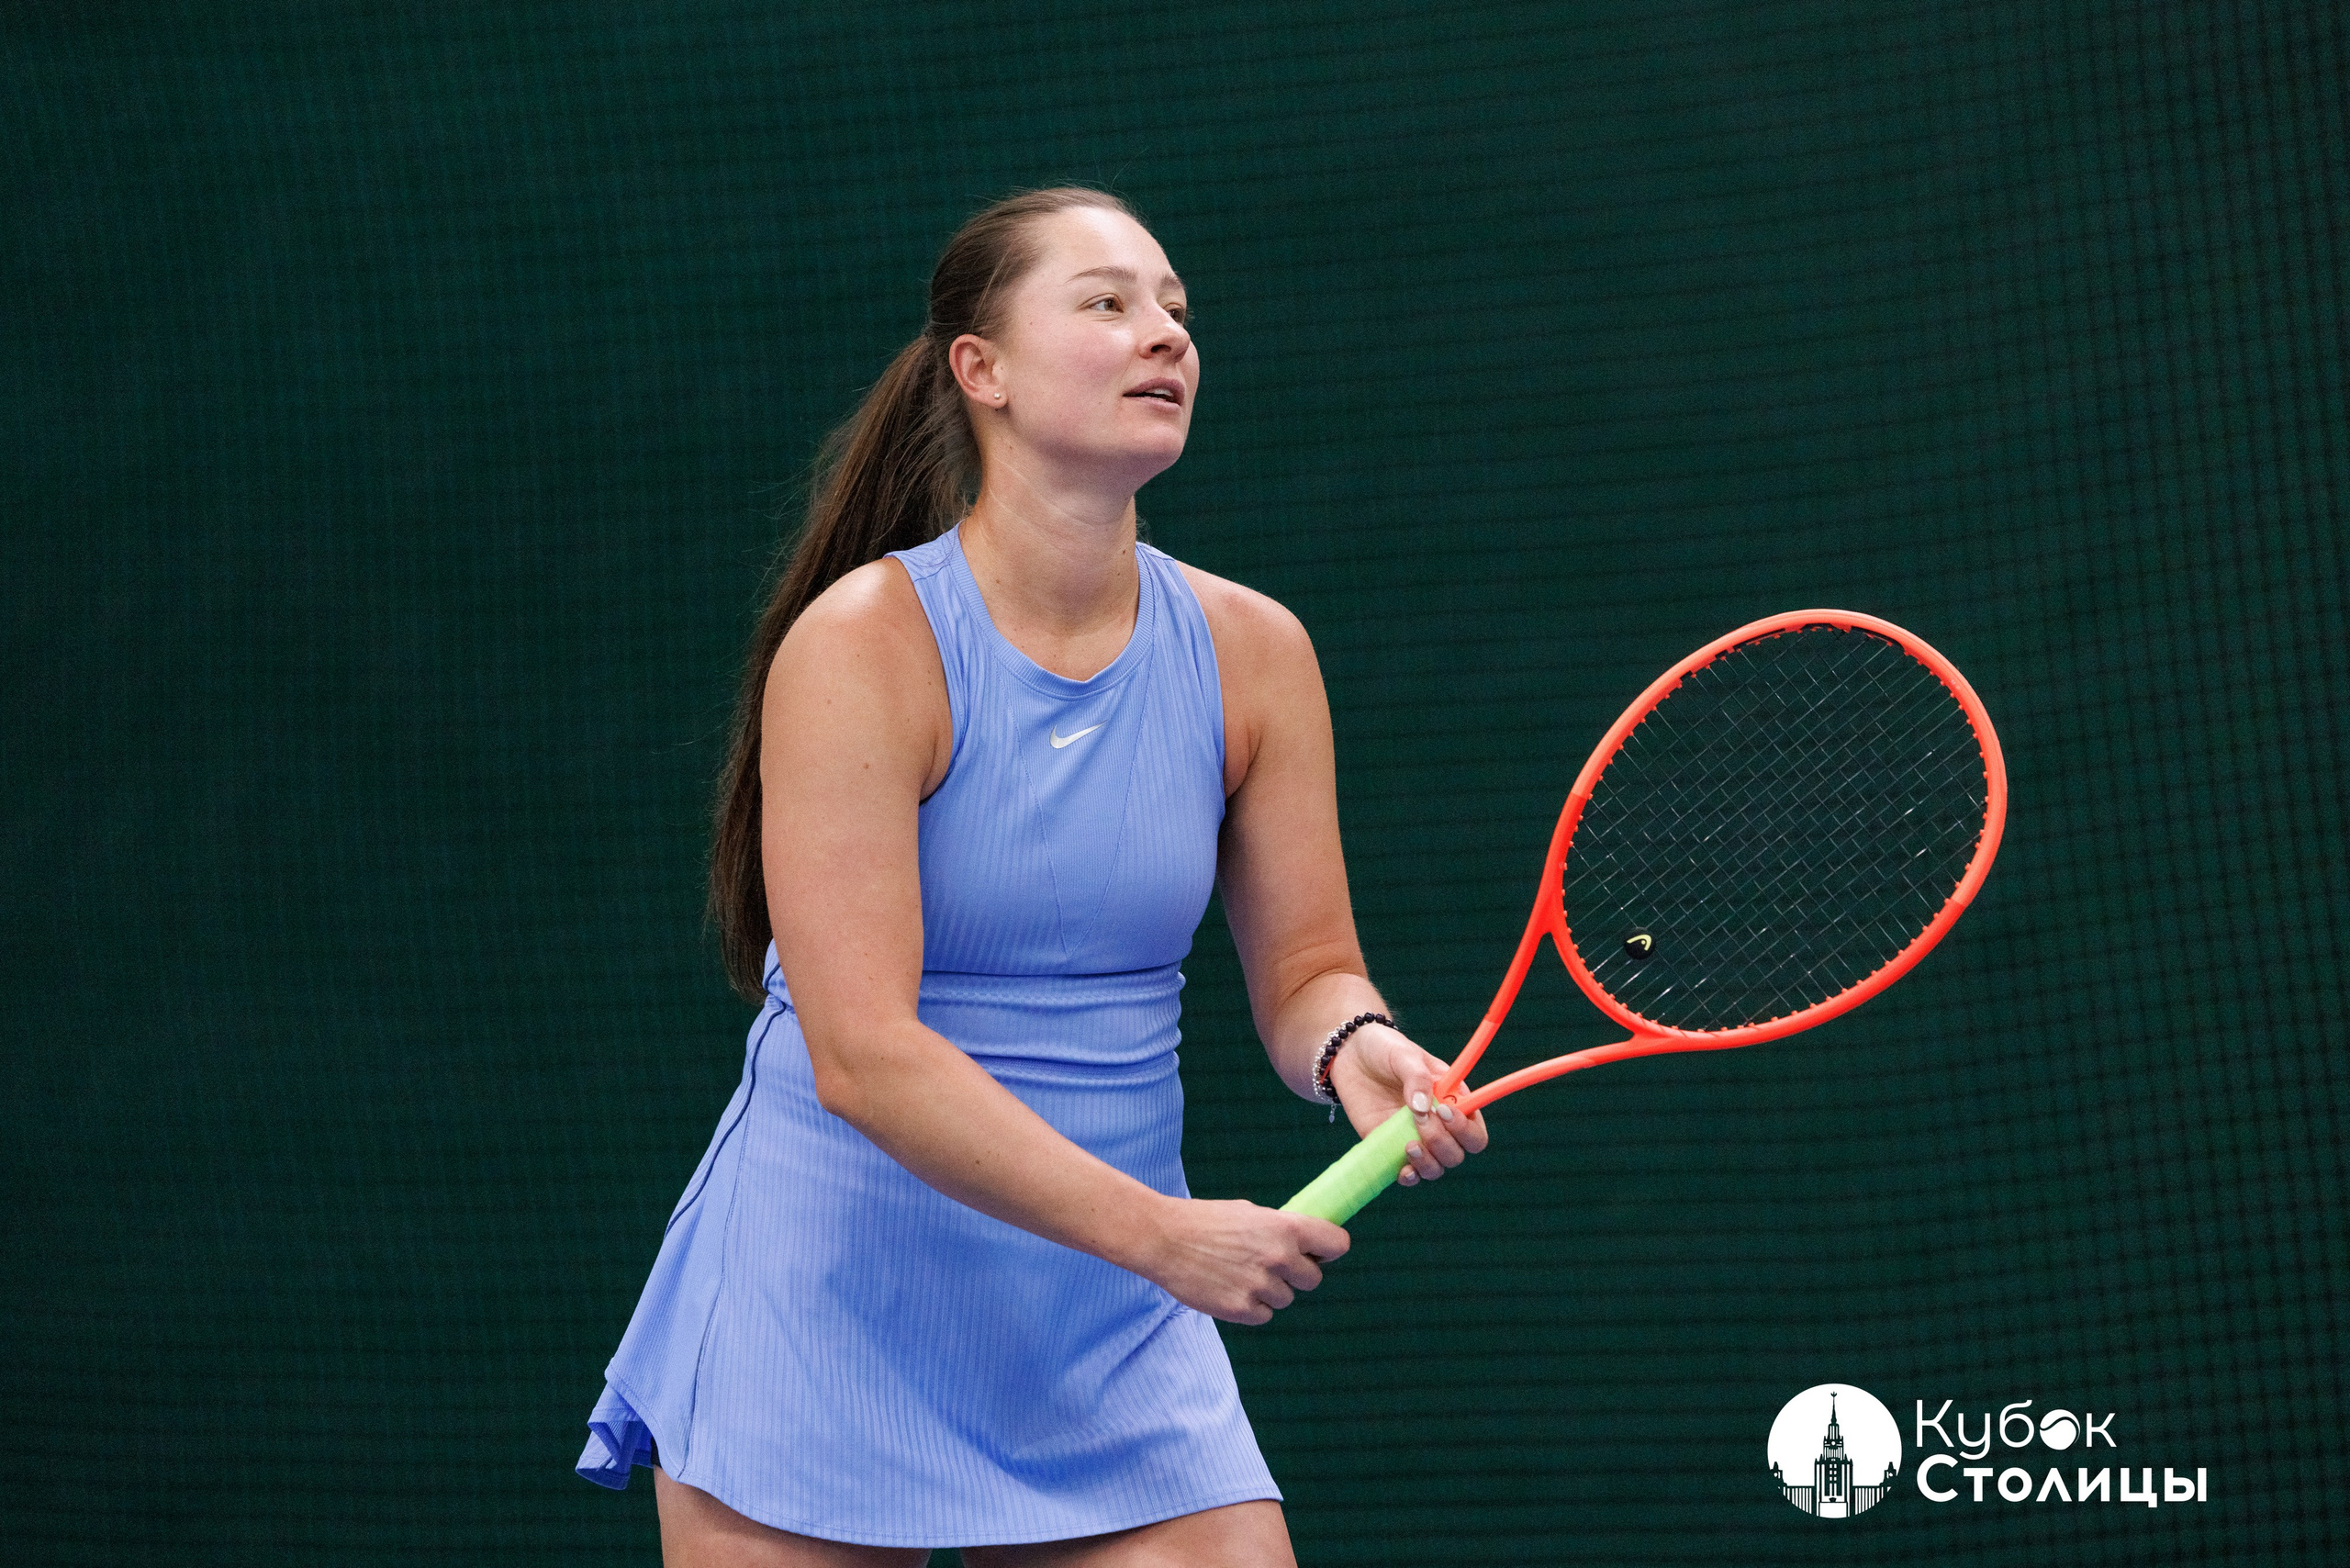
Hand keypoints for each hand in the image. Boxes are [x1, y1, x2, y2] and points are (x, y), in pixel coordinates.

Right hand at [1134, 1196, 1349, 1324]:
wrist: (1163, 1239)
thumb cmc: (1205, 1221)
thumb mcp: (1249, 1213)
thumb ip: (1280, 1229)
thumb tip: (1306, 1244)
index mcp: (1286, 1228)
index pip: (1337, 1244)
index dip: (1329, 1250)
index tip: (1319, 1253)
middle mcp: (1279, 1257)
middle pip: (1313, 1279)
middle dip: (1296, 1274)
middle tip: (1270, 1265)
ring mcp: (1261, 1286)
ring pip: (1286, 1298)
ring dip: (1270, 1291)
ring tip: (1239, 1273)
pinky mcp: (1242, 1309)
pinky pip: (1264, 1315)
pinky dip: (1251, 1307)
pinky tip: (1229, 1287)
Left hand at [1328, 1021, 1490, 1187]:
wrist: (1350, 1055)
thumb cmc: (1385, 1049)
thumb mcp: (1403, 1054)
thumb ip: (1417, 1078)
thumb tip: (1422, 1109)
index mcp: (1451, 1099)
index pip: (1474, 1128)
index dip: (1465, 1128)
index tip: (1442, 1111)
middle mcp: (1438, 1124)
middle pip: (1458, 1152)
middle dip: (1442, 1143)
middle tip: (1419, 1121)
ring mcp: (1415, 1138)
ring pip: (1437, 1167)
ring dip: (1429, 1163)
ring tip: (1409, 1145)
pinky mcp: (1391, 1147)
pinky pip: (1408, 1173)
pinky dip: (1410, 1177)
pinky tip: (1403, 1170)